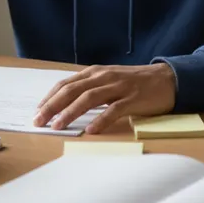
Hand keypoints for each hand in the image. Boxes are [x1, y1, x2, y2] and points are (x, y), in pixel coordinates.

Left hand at [34, 64, 176, 134]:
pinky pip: (114, 110)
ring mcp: (118, 87)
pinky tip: (91, 130)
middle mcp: (103, 77)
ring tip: (58, 126)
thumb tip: (65, 104)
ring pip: (89, 98)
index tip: (36, 111)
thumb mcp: (108, 80)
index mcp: (94, 72)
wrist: (167, 79)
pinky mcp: (133, 98)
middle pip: (72, 90)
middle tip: (38, 121)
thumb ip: (89, 89)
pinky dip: (101, 119)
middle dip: (52, 106)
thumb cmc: (134, 83)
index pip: (65, 84)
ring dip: (70, 113)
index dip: (49, 97)